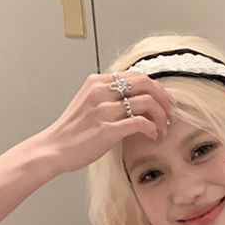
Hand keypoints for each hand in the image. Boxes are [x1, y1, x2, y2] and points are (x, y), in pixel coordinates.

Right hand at [33, 71, 174, 174]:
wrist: (54, 148)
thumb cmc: (73, 131)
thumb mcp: (89, 104)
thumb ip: (109, 98)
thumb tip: (136, 101)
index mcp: (97, 82)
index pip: (136, 76)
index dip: (156, 88)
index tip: (165, 101)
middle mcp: (101, 91)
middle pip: (145, 83)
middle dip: (163, 98)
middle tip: (170, 113)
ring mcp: (104, 110)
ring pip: (146, 102)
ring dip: (160, 115)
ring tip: (161, 128)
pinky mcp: (107, 129)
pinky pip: (140, 122)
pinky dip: (152, 128)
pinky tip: (152, 135)